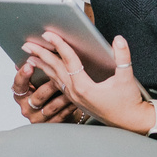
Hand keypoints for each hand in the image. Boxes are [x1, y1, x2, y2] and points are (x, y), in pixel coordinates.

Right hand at [11, 59, 78, 123]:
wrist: (57, 112)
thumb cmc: (48, 91)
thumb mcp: (38, 80)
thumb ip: (35, 68)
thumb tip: (31, 47)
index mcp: (21, 94)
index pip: (18, 86)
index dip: (22, 76)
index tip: (29, 65)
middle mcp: (27, 108)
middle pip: (37, 97)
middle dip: (49, 86)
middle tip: (58, 78)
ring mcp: (39, 118)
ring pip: (51, 107)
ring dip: (63, 96)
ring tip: (73, 89)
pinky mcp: (51, 124)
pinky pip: (62, 115)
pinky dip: (70, 107)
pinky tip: (78, 100)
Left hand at [22, 33, 153, 133]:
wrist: (129, 121)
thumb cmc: (128, 101)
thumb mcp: (126, 78)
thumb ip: (123, 57)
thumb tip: (118, 39)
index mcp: (85, 87)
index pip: (68, 61)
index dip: (59, 45)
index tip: (48, 34)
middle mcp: (76, 93)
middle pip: (55, 69)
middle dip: (41, 54)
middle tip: (28, 43)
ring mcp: (74, 97)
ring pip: (54, 78)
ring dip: (42, 65)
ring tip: (30, 56)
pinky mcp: (76, 100)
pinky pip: (59, 85)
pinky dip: (50, 75)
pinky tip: (46, 70)